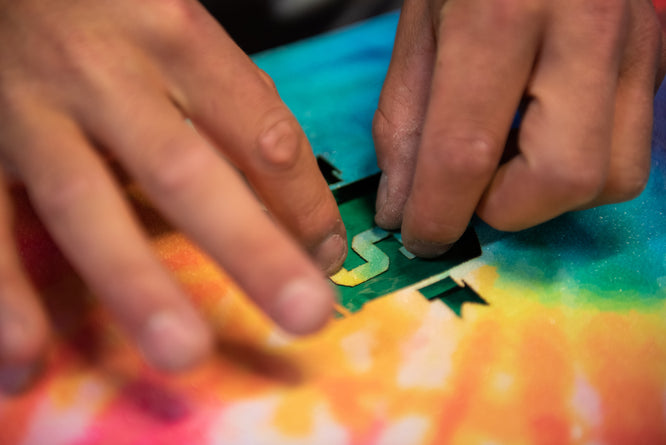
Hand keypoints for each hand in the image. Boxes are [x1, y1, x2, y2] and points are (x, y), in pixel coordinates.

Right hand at [0, 0, 345, 392]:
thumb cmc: (107, 8)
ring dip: (136, 284)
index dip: (305, 203)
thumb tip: (287, 179)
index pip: (259, 132)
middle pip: (187, 172)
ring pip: (85, 205)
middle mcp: (106, 72)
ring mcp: (31, 111)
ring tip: (184, 352)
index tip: (328, 257)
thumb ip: (226, 94)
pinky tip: (27, 357)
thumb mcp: (176, 26)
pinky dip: (5, 296)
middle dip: (250, 250)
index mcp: (174, 36)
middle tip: (306, 314)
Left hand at [374, 0, 665, 255]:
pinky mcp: (658, 56)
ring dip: (547, 192)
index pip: (464, 151)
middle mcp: (582, 29)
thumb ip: (406, 122)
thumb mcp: (420, 27)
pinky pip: (631, 148)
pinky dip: (580, 166)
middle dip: (506, 209)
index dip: (436, 213)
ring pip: (613, 176)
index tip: (418, 235)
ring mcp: (636, 42)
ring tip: (508, 157)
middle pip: (562, 178)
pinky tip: (542, 134)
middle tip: (470, 187)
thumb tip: (402, 204)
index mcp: (499, 14)